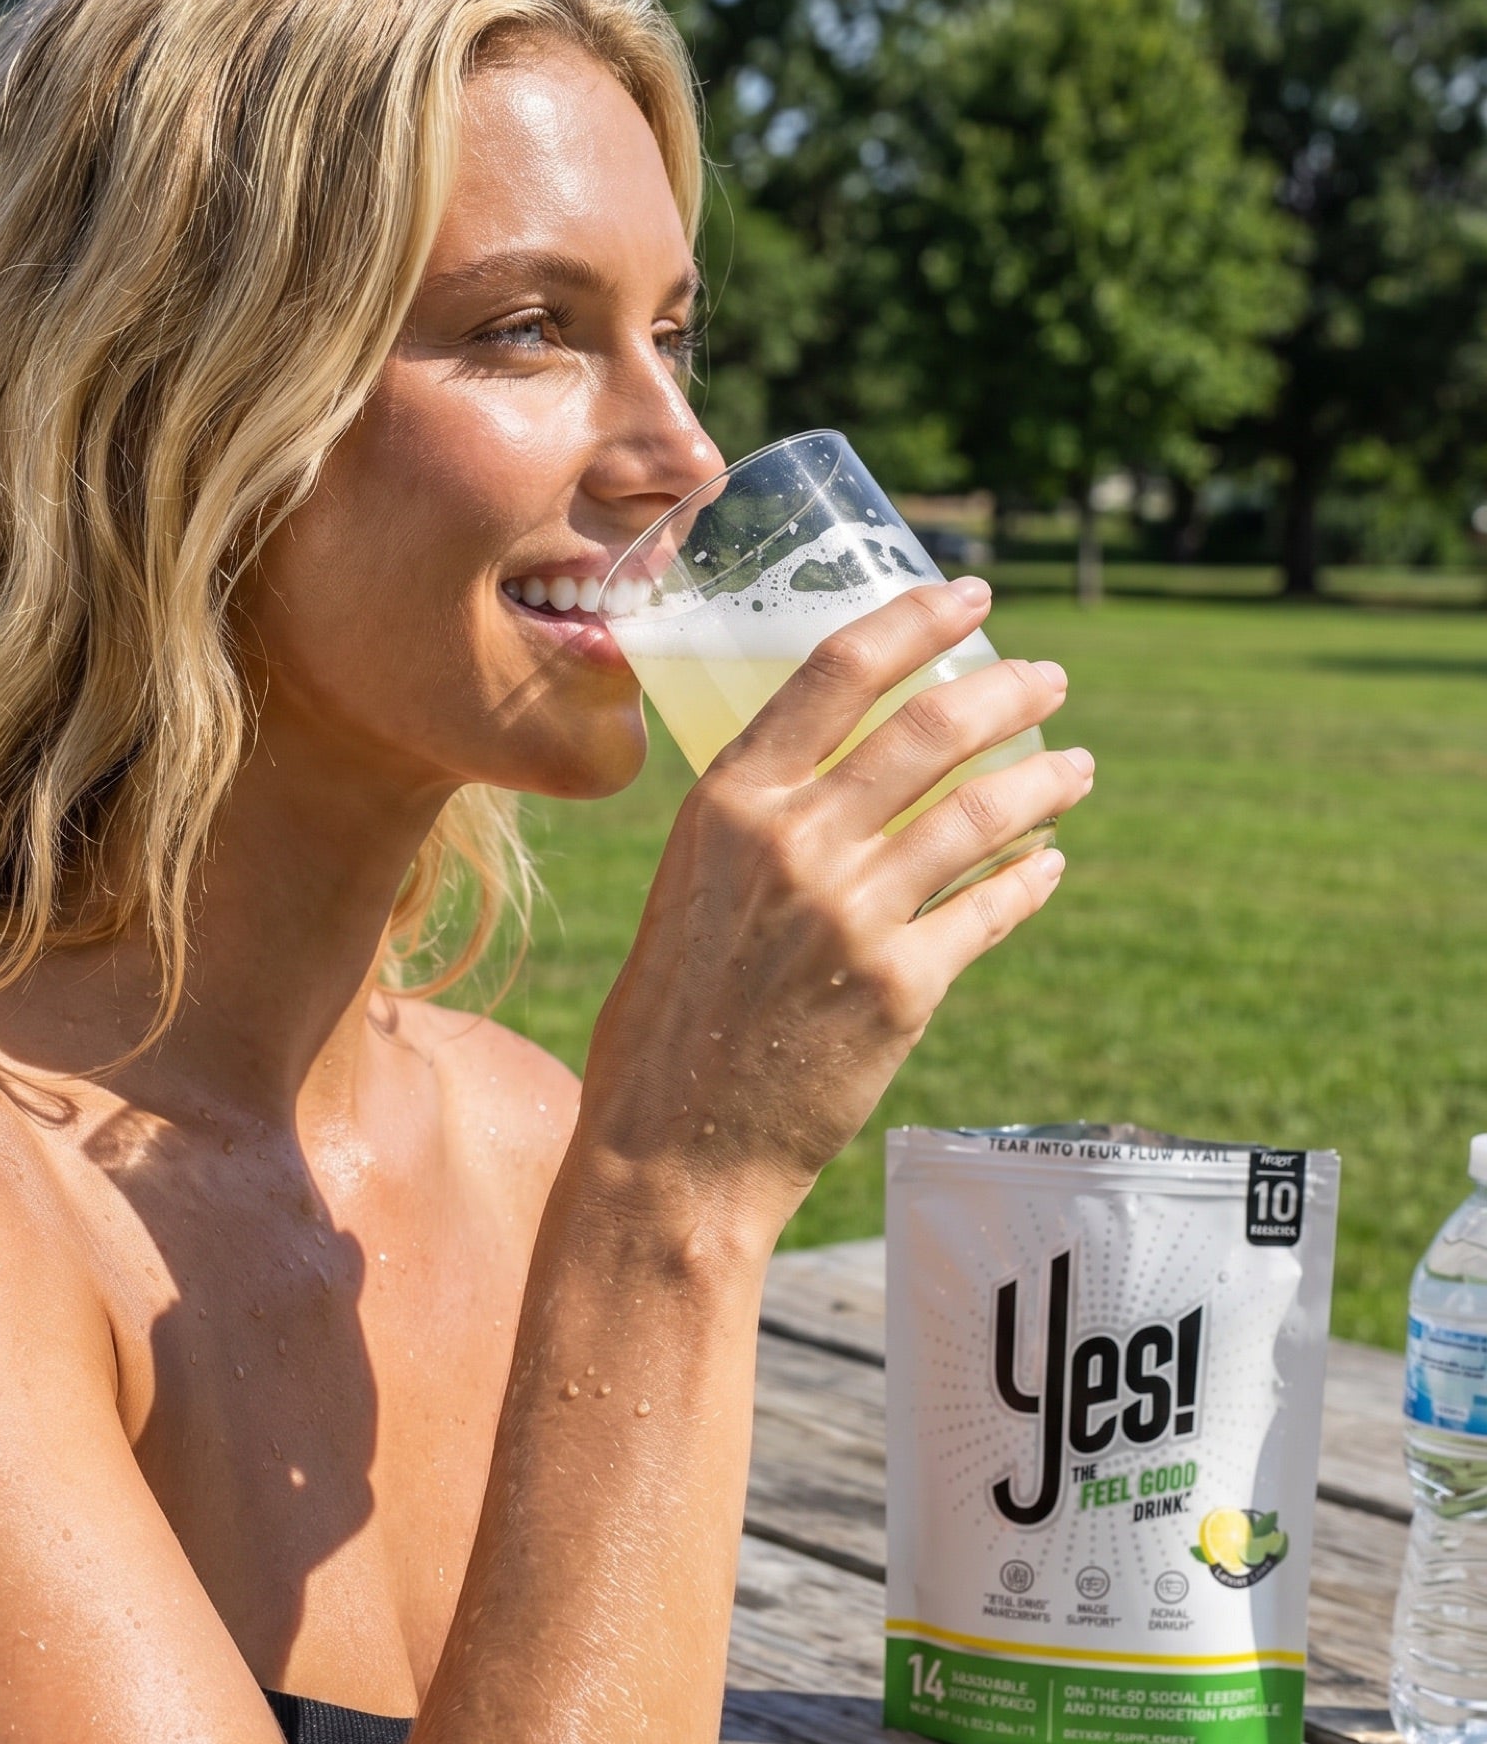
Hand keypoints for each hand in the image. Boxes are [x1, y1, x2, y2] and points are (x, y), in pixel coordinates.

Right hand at [579, 579, 1090, 1223]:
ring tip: (1075, 766)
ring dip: (1045, 779)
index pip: (838, 670)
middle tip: (1048, 678)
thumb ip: (759, 826)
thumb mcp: (689, 887)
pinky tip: (1047, 864)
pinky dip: (1029, 877)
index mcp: (729, 803)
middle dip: (1008, 691)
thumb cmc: (667, 1019)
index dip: (916, 619)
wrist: (674, 1147)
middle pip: (931, 729)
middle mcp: (794, 843)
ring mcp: (855, 913)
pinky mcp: (904, 985)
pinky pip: (991, 906)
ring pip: (982, 813)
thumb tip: (838, 777)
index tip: (972, 596)